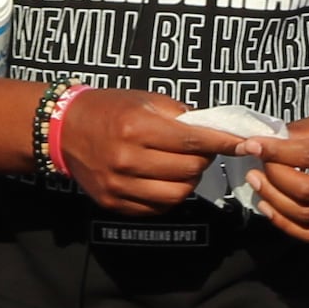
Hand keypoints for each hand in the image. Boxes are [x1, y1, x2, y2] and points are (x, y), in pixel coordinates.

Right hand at [57, 86, 256, 215]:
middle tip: (202, 150)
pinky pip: (157, 208)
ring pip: (177, 194)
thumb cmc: (109, 108)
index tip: (245, 144)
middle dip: (205, 160)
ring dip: (189, 181)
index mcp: (137, 127)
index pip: (193, 140)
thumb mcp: (143, 99)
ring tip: (184, 167)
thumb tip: (214, 130)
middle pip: (189, 170)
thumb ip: (178, 115)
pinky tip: (165, 180)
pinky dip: (169, 196)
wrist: (63, 129)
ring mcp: (119, 185)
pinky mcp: (113, 203)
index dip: (223, 143)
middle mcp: (128, 158)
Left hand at [244, 114, 308, 243]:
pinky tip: (269, 206)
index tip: (250, 146)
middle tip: (254, 167)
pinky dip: (284, 223)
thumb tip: (257, 145)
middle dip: (273, 179)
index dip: (275, 153)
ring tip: (256, 183)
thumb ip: (296, 134)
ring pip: (305, 216)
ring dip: (273, 201)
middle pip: (305, 191)